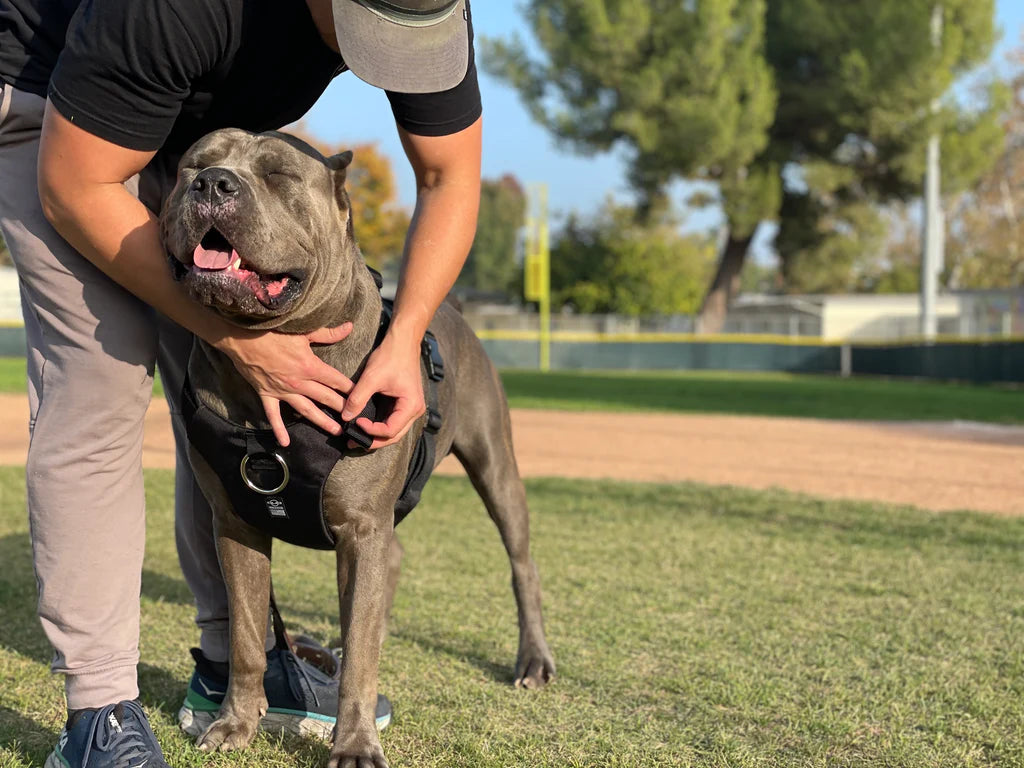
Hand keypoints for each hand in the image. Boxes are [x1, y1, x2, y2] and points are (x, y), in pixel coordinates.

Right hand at [218, 324, 354, 445]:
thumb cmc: (273, 332)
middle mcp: (299, 382)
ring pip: (307, 410)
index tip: (362, 396)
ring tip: (336, 432)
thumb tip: (349, 327)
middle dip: (343, 408)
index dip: (351, 388)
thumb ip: (328, 333)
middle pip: (326, 398)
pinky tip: (285, 443)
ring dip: (322, 422)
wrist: (242, 337)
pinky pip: (273, 416)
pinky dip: (279, 430)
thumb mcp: (304, 331)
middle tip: (356, 418)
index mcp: (310, 366)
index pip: (336, 380)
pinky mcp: (267, 395)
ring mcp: (283, 391)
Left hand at [341, 333, 425, 449]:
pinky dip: (379, 425)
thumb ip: (358, 399)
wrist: (403, 341)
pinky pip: (392, 420)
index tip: (355, 423)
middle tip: (352, 442)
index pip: (390, 430)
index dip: (371, 431)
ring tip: (356, 437)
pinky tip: (364, 425)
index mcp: (411, 405)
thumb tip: (345, 417)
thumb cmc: (391, 356)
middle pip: (394, 435)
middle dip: (373, 441)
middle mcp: (415, 410)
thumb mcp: (371, 378)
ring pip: (393, 431)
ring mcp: (410, 407)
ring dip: (376, 436)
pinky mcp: (404, 403)